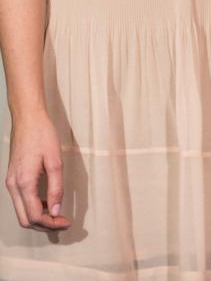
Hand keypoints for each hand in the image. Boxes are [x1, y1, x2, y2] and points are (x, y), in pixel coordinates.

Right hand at [5, 111, 70, 230]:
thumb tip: (57, 211)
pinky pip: (21, 201)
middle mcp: (14, 186)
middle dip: (44, 225)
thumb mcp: (55, 160)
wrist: (27, 118)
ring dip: (38, 217)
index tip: (67, 222)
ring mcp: (11, 182)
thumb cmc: (43, 135)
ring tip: (57, 214)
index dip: (52, 224)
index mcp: (24, 183)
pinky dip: (33, 206)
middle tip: (62, 222)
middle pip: (25, 220)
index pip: (35, 216)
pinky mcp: (13, 177)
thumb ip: (56, 188)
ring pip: (21, 212)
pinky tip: (48, 201)